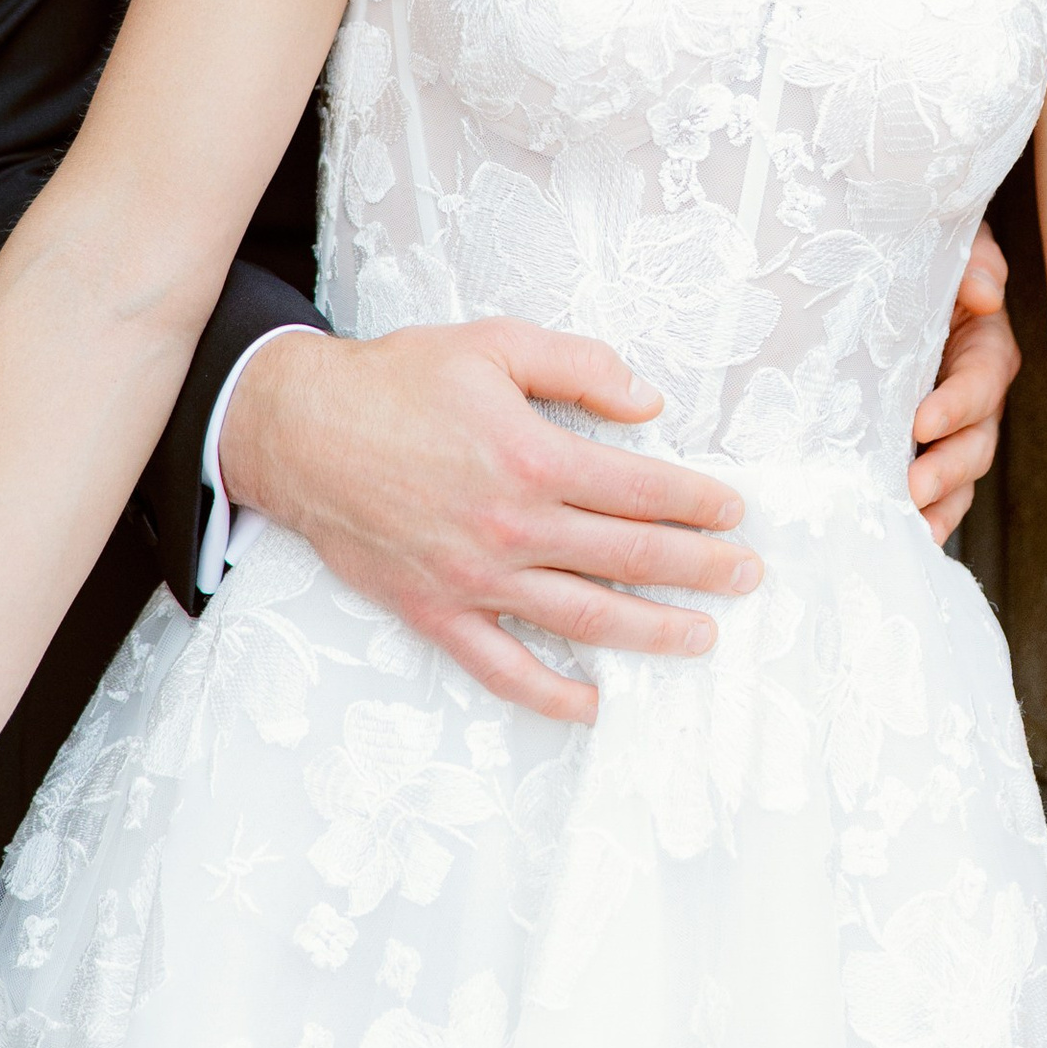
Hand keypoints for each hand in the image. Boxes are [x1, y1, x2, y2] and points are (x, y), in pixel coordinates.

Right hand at [218, 318, 761, 723]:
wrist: (299, 429)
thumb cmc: (398, 380)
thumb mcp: (494, 344)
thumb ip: (580, 367)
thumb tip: (650, 403)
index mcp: (533, 456)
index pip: (641, 490)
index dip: (696, 503)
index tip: (734, 511)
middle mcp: (513, 527)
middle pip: (630, 559)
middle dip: (700, 569)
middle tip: (746, 575)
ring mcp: (476, 579)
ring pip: (585, 619)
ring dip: (652, 631)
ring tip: (700, 635)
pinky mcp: (437, 611)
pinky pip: (503, 668)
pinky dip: (552, 694)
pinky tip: (593, 703)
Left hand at [907, 217, 1020, 544]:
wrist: (893, 274)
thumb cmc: (926, 259)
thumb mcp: (956, 246)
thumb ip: (973, 263)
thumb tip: (984, 293)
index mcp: (985, 348)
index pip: (981, 382)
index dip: (957, 405)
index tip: (921, 422)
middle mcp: (976, 397)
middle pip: (977, 443)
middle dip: (947, 470)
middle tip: (912, 487)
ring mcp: (954, 430)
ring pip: (960, 476)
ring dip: (939, 504)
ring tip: (910, 526)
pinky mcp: (926, 449)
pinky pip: (937, 491)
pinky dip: (928, 516)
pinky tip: (906, 535)